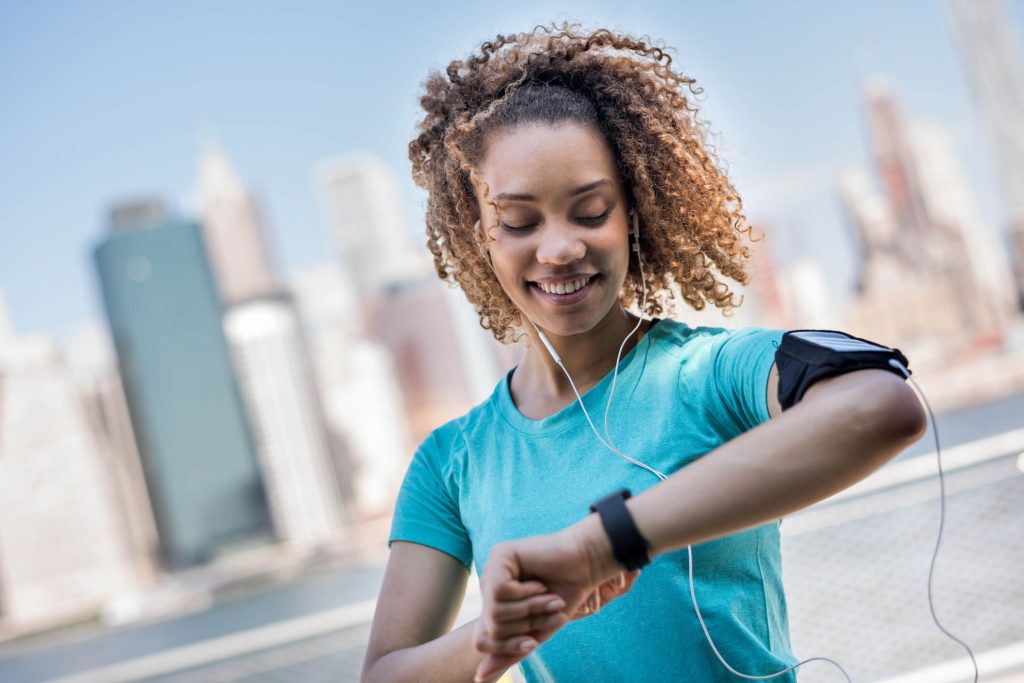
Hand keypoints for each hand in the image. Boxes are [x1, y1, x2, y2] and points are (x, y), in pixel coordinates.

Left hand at [472, 526, 637, 681]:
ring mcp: (492, 568)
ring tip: (548, 596)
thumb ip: (510, 651)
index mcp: (494, 601)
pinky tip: (538, 582)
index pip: (482, 639)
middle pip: (489, 626)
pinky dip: (525, 593)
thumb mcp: (536, 631)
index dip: (508, 646)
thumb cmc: (565, 594)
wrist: (587, 564)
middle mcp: (489, 584)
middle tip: (549, 610)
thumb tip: (479, 676)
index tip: (533, 641)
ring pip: (493, 610)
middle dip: (524, 625)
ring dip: (528, 609)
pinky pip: (500, 590)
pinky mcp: (500, 555)